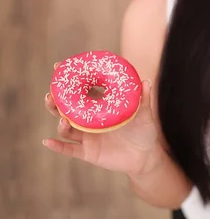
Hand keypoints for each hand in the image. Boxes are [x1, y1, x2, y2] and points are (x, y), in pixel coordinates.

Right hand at [43, 62, 162, 175]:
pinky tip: (48, 141)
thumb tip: (146, 81)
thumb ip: (144, 99)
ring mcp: (87, 137)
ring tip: (63, 119)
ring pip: (66, 128)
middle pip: (66, 110)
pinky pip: (69, 149)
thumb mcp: (144, 114)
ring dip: (60, 123)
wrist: (145, 157)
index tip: (59, 68)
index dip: (69, 81)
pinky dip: (58, 146)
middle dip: (56, 102)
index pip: (82, 91)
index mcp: (100, 107)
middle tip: (51, 94)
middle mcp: (89, 121)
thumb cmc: (143, 131)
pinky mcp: (88, 152)